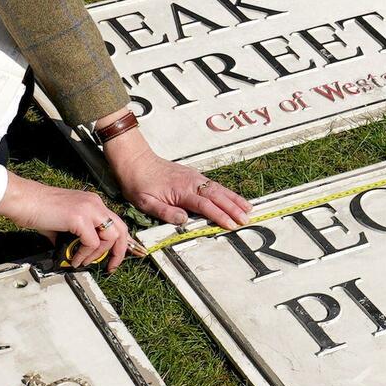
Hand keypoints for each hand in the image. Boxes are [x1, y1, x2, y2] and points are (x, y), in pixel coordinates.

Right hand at [0, 174, 135, 271]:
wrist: (23, 200)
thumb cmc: (37, 210)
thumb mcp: (62, 222)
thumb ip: (73, 235)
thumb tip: (74, 252)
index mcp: (92, 202)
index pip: (116, 222)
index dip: (121, 242)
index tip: (115, 257)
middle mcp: (95, 203)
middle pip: (121, 230)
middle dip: (120, 252)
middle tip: (111, 266)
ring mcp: (89, 209)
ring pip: (111, 237)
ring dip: (99, 254)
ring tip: (84, 261)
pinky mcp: (80, 218)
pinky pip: (92, 243)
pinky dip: (85, 255)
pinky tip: (75, 258)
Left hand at [104, 130, 251, 228]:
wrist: (136, 161)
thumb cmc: (139, 183)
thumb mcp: (145, 202)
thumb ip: (165, 212)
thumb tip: (184, 221)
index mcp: (181, 191)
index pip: (205, 205)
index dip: (219, 216)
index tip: (231, 225)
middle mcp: (191, 182)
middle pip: (217, 196)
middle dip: (233, 208)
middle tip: (246, 219)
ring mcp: (194, 177)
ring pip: (219, 189)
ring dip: (235, 199)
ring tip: (249, 209)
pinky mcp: (194, 175)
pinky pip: (215, 185)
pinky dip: (228, 192)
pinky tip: (235, 198)